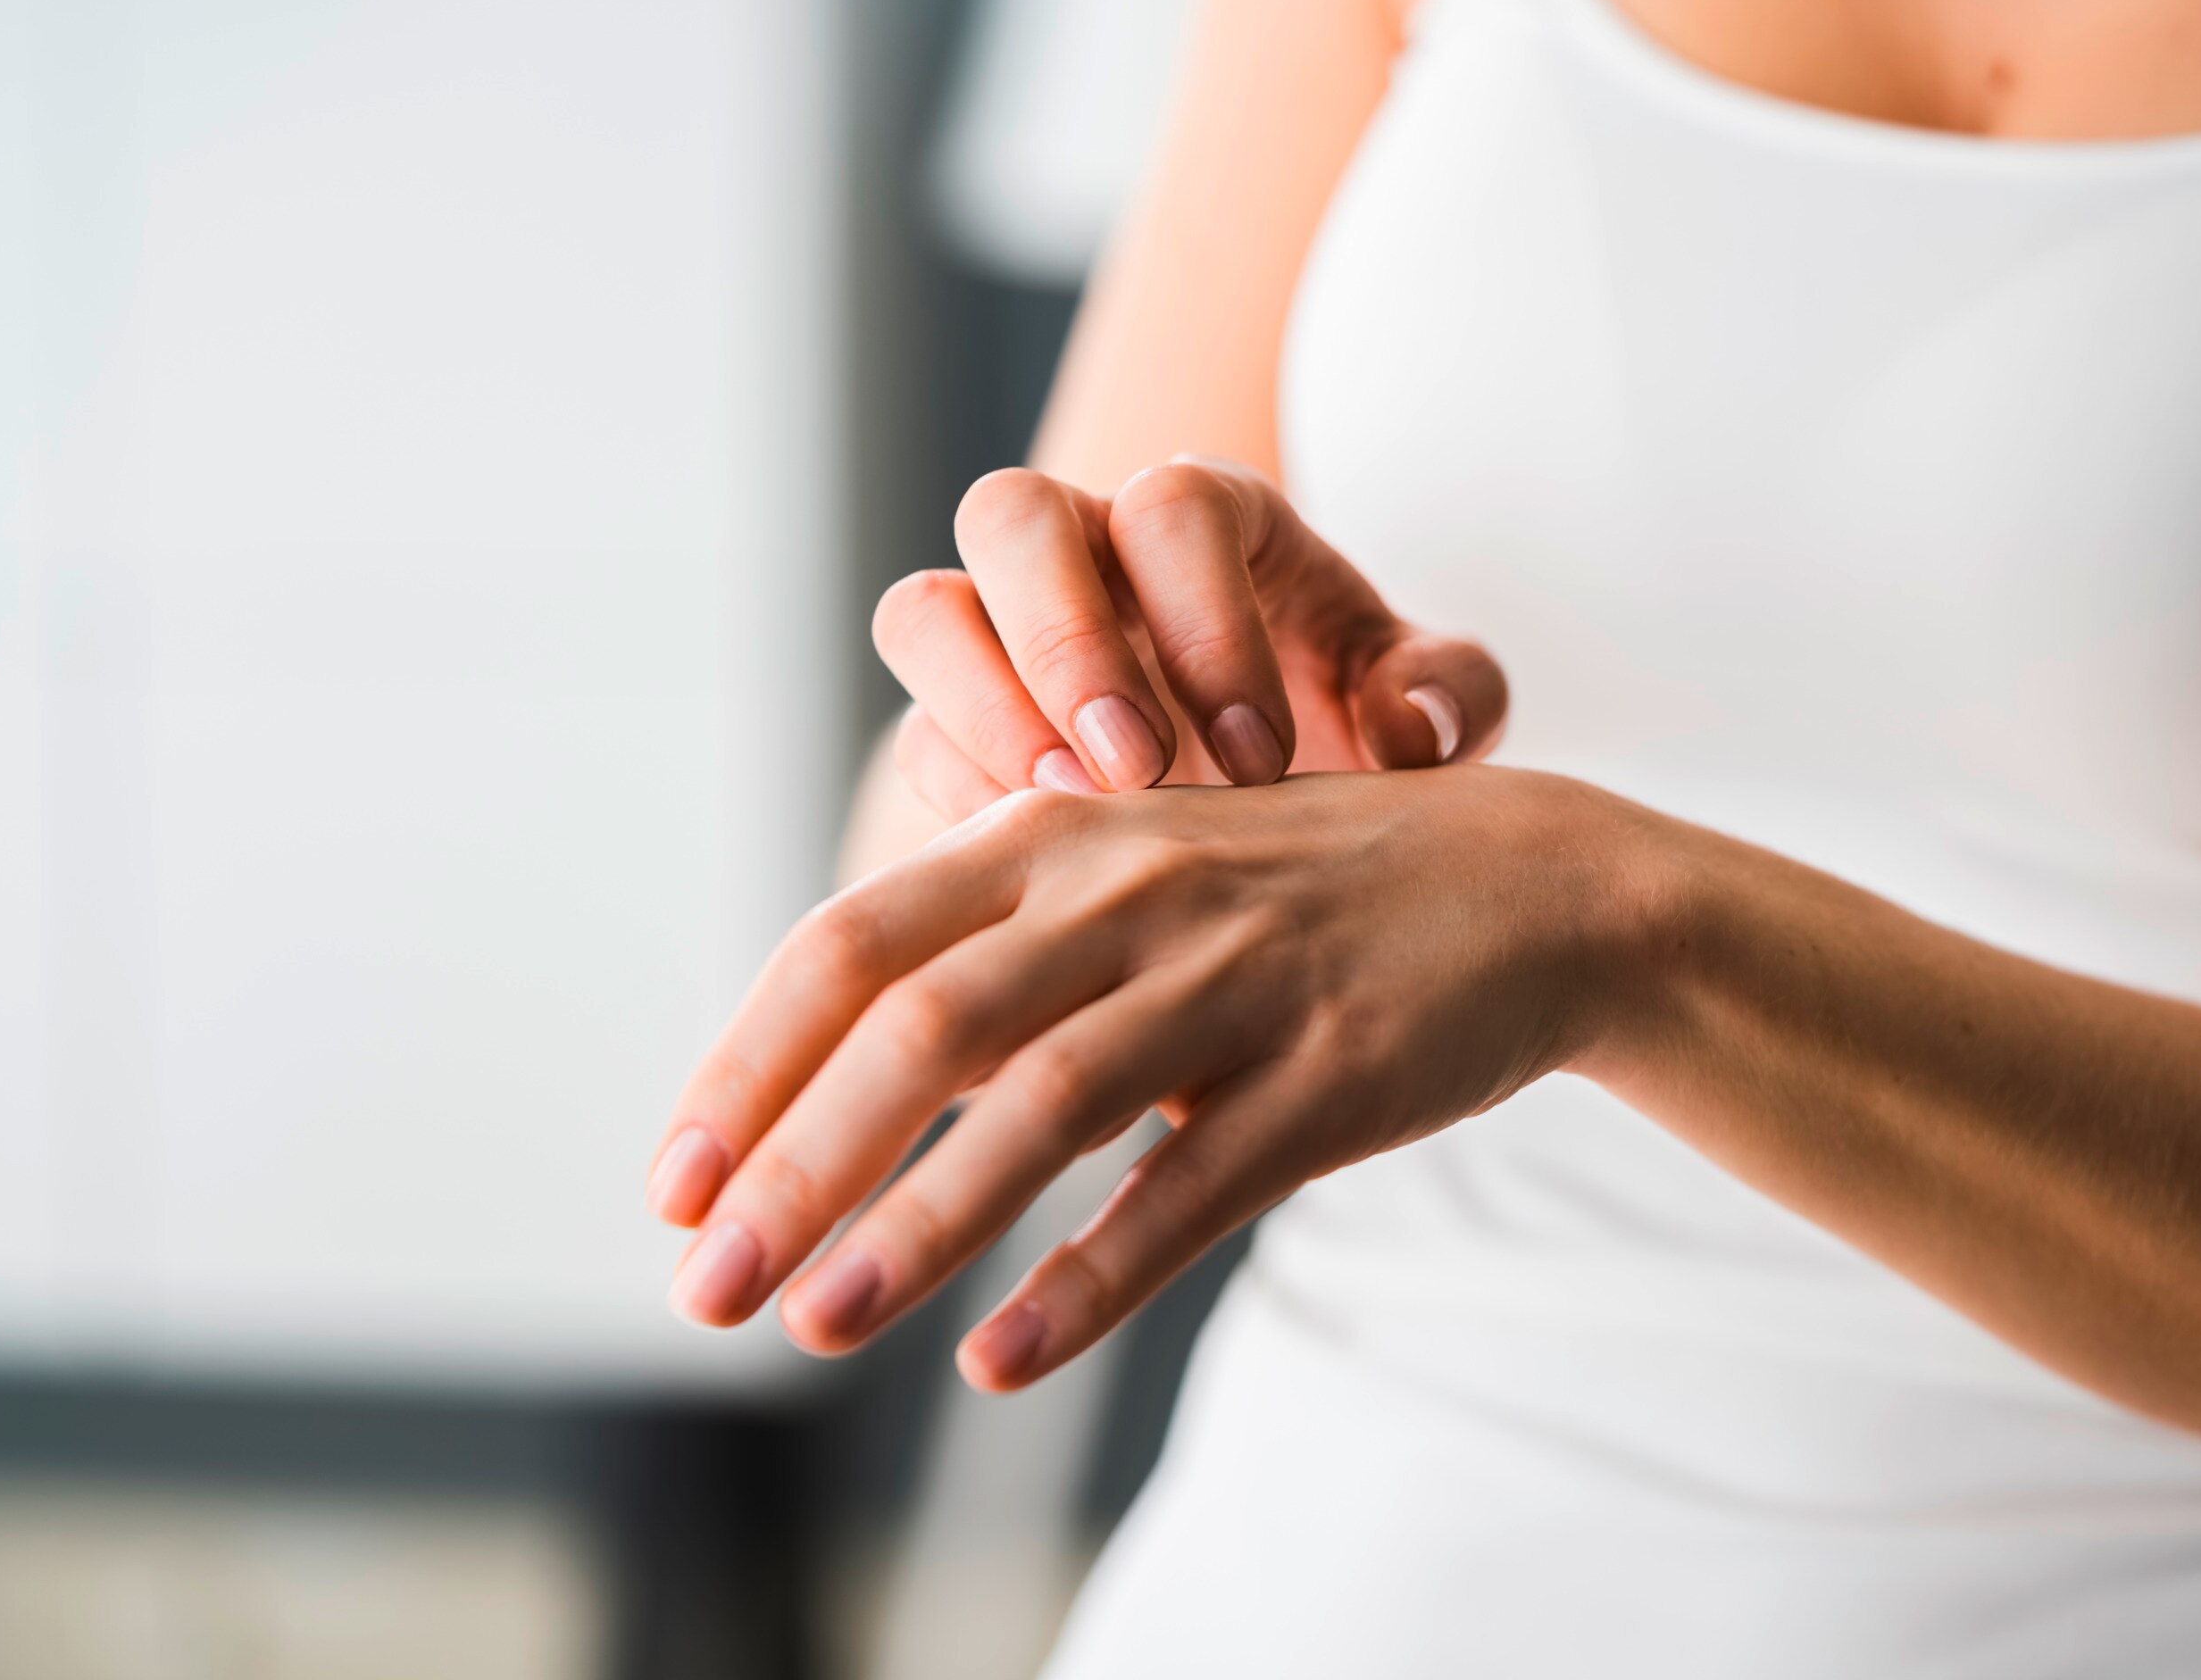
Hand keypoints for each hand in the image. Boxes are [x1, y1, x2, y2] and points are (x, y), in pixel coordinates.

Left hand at [642, 768, 1649, 1387]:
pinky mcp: (1327, 1072)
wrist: (1525, 880)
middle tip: (706, 1289)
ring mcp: (1232, 979)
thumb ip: (987, 951)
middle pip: (921, 1027)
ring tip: (817, 1327)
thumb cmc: (1289, 893)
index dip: (749, 1066)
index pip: (851, 944)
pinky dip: (1089, 1275)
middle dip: (797, 1165)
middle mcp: (1127, 894)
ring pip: (1043, 1103)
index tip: (675, 1186)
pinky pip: (1190, 1186)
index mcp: (1053, 843)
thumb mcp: (1126, 874)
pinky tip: (1003, 1357)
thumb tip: (820, 1087)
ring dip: (917, 1225)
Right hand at [875, 458, 1508, 822]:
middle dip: (1064, 643)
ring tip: (1072, 821)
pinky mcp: (956, 728)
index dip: (1205, 620)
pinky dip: (967, 805)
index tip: (1262, 753)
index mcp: (1206, 515)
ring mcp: (1002, 632)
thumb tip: (1416, 726)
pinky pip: (919, 742)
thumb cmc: (1356, 714)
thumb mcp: (1430, 699)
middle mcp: (1085, 546)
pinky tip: (1048, 879)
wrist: (1286, 790)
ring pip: (924, 615)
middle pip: (1010, 515)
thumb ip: (1452, 691)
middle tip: (1135, 770)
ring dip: (984, 715)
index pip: (1172, 506)